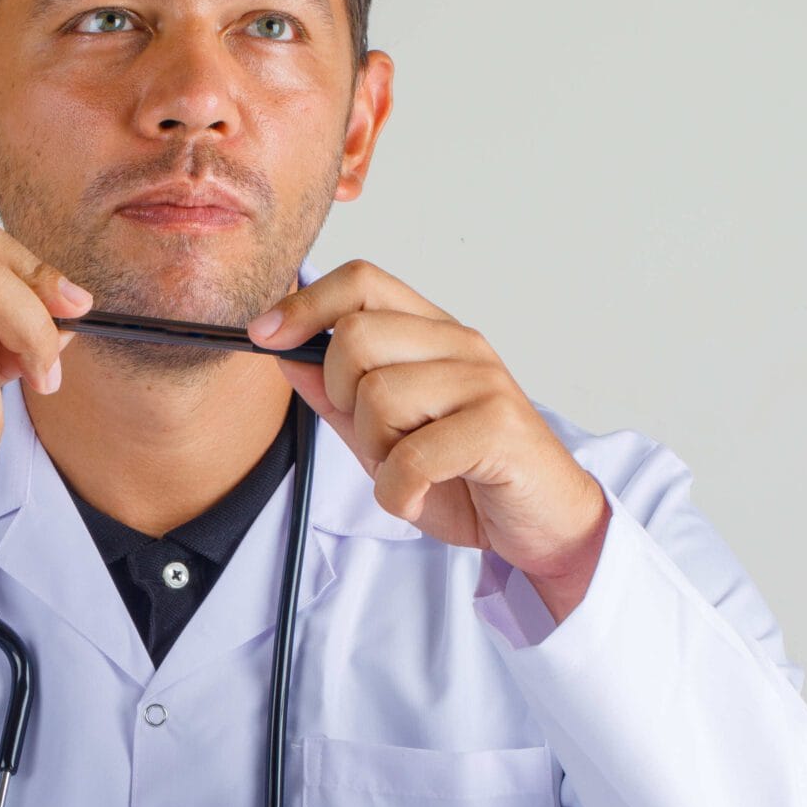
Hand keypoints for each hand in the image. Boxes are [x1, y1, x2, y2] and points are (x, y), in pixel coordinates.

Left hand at [247, 260, 611, 617]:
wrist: (542, 525)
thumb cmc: (469, 475)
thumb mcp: (385, 436)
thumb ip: (336, 395)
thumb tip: (283, 352)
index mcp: (434, 334)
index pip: (362, 281)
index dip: (305, 304)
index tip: (264, 336)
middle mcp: (461, 345)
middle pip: (356, 337)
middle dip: (344, 400)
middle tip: (377, 439)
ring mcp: (483, 381)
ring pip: (379, 397)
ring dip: (377, 453)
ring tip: (408, 472)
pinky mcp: (499, 426)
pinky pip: (412, 455)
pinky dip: (399, 491)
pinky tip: (418, 497)